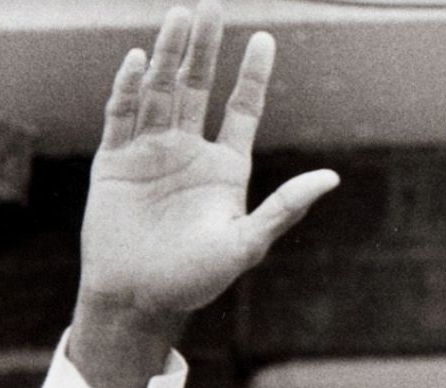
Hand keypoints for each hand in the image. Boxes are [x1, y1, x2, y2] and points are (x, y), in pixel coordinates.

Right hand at [70, 2, 337, 387]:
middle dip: (205, 48)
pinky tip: (138, 61)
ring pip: (160, 92)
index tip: (264, 37)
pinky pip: (121, 115)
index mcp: (226, 169)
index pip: (241, 109)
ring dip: (169, 55)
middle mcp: (188, 152)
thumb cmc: (196, 280)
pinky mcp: (114, 161)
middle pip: (198, 87)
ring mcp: (149, 152)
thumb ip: (285, 208)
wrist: (139, 300)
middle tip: (210, 5)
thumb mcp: (247, 243)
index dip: (252, 74)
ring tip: (180, 17)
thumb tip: (331, 178)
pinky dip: (128, 88)